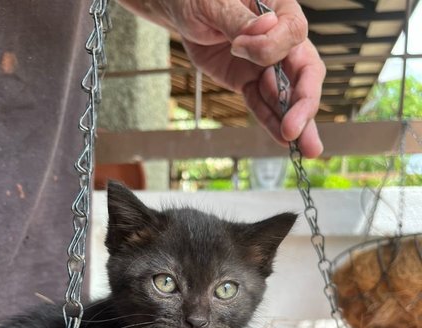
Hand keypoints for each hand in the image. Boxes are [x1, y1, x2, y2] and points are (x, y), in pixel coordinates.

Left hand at [120, 0, 324, 157]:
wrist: (181, 10)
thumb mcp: (215, 2)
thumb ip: (240, 18)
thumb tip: (265, 27)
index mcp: (279, 9)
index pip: (293, 33)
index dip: (272, 47)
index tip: (239, 46)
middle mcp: (280, 39)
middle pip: (304, 72)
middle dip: (303, 102)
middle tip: (296, 128)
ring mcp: (266, 64)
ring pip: (287, 96)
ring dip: (296, 123)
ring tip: (308, 149)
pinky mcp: (249, 81)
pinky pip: (262, 104)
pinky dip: (271, 122)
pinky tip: (283, 141)